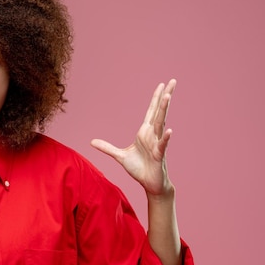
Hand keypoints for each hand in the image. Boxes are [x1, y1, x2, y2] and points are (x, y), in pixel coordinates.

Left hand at [90, 79, 176, 196]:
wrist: (149, 183)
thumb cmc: (139, 169)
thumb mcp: (120, 156)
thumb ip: (107, 148)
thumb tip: (92, 141)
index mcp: (144, 133)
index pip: (151, 111)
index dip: (155, 98)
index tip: (161, 84)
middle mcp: (152, 135)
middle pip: (159, 112)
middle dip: (165, 97)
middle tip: (173, 81)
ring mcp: (157, 144)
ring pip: (160, 124)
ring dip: (164, 110)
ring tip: (167, 96)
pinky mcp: (159, 155)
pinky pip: (162, 145)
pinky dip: (165, 138)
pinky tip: (169, 130)